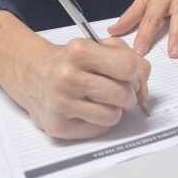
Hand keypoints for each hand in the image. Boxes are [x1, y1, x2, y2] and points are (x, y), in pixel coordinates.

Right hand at [20, 36, 150, 138]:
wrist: (33, 75)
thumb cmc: (72, 62)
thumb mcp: (100, 47)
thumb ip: (130, 58)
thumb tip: (144, 86)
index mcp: (79, 51)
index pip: (127, 67)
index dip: (136, 74)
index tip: (130, 76)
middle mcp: (67, 77)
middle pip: (122, 94)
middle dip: (129, 95)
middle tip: (119, 92)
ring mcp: (60, 103)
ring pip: (113, 116)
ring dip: (115, 110)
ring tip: (102, 101)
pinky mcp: (58, 126)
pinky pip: (98, 130)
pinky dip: (100, 122)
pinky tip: (87, 110)